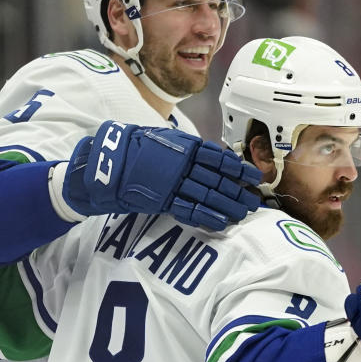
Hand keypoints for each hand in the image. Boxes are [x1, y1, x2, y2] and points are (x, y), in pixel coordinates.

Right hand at [62, 120, 261, 229]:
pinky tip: (222, 222)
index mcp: (183, 146)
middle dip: (237, 190)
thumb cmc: (132, 149)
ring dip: (228, 204)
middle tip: (254, 199)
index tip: (252, 174)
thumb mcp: (160, 139)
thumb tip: (204, 154)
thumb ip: (183, 147)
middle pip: (217, 178)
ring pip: (208, 194)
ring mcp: (173, 182)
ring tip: (244, 212)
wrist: (105, 164)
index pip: (217, 157)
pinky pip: (189, 208)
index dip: (236, 166)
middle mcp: (182, 164)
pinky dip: (207, 216)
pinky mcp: (162, 199)